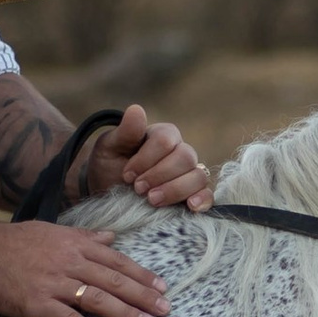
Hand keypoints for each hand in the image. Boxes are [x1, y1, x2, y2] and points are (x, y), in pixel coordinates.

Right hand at [0, 213, 170, 316]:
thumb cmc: (15, 240)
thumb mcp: (53, 231)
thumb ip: (84, 236)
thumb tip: (111, 237)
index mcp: (75, 245)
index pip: (116, 261)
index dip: (141, 275)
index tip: (162, 287)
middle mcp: (70, 263)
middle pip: (114, 281)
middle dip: (143, 297)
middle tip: (165, 310)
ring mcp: (54, 284)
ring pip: (98, 299)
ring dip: (125, 314)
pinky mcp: (37, 304)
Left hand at [77, 103, 213, 211]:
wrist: (109, 193)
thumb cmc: (110, 166)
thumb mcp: (109, 148)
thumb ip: (125, 132)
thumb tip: (136, 109)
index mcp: (163, 135)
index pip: (165, 140)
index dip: (146, 159)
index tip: (127, 175)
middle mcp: (181, 152)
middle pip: (185, 157)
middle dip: (160, 175)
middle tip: (138, 190)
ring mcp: (189, 174)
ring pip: (198, 176)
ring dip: (175, 190)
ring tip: (153, 201)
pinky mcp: (193, 195)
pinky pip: (208, 195)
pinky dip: (202, 200)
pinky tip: (190, 207)